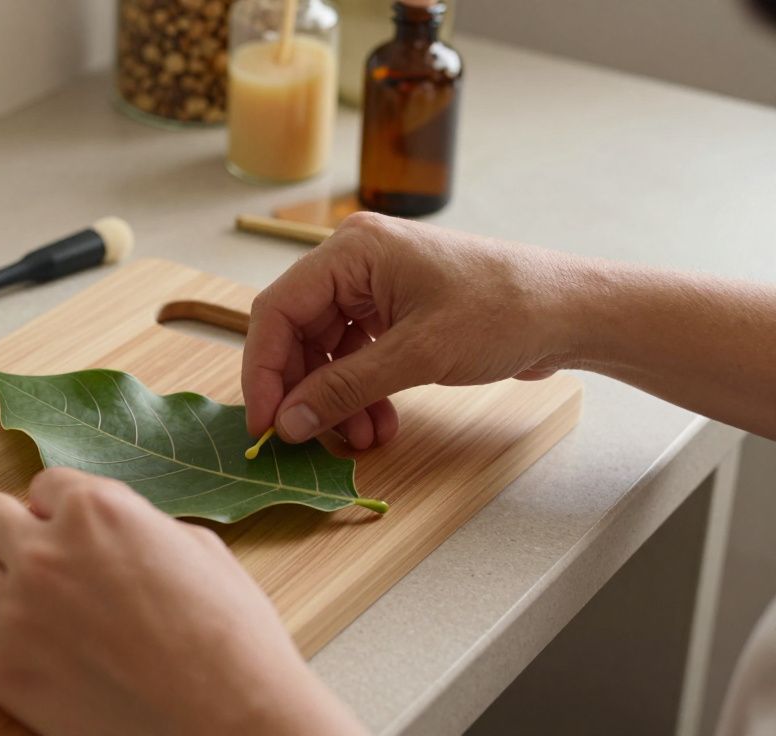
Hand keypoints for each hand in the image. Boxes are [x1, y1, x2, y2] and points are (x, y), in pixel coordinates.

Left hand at [0, 467, 366, 735]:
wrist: (231, 720)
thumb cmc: (233, 639)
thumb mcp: (200, 549)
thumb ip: (140, 525)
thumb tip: (116, 532)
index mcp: (98, 511)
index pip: (45, 484)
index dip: (61, 509)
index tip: (72, 533)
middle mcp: (46, 551)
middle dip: (15, 532)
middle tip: (43, 561)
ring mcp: (17, 612)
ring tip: (17, 596)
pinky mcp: (1, 671)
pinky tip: (4, 638)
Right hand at [244, 212, 576, 445]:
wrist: (572, 312)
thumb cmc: (506, 310)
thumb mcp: (417, 355)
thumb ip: (344, 389)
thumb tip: (290, 423)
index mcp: (352, 250)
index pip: (279, 310)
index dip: (265, 370)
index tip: (266, 423)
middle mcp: (355, 262)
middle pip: (298, 333)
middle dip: (305, 391)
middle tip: (307, 439)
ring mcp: (375, 287)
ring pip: (326, 351)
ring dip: (336, 400)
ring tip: (359, 439)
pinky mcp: (396, 313)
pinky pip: (356, 357)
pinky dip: (361, 394)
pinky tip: (378, 424)